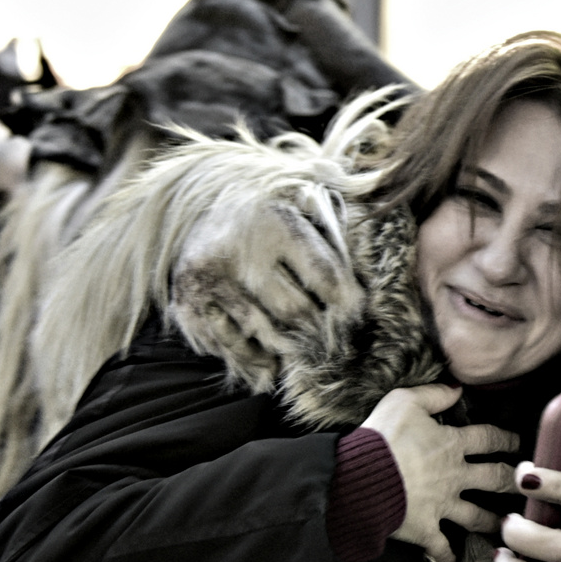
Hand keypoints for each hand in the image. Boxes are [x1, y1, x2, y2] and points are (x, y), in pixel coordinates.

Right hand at [169, 182, 364, 389]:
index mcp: (276, 222)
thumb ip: (342, 229)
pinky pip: (228, 346)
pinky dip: (252, 359)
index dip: (347, 301)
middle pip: (295, 311)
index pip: (324, 275)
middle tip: (334, 338)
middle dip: (319, 328)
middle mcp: (239, 250)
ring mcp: (209, 280)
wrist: (206, 201)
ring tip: (303, 346)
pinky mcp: (188, 303)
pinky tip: (268, 360)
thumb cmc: (274, 211)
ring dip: (287, 347)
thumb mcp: (308, 203)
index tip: (357, 314)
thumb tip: (372, 271)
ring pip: (262, 333)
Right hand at [361, 385, 519, 561]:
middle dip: (513, 479)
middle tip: (526, 483)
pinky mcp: (424, 529)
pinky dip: (449, 557)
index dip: (506, 437)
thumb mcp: (405, 401)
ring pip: (477, 516)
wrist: (359, 479)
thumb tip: (457, 388)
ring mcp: (441, 505)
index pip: (489, 438)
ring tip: (509, 527)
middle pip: (495, 478)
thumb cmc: (381, 438)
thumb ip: (434, 394)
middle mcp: (454, 476)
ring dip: (493, 522)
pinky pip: (441, 547)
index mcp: (452, 444)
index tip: (518, 441)